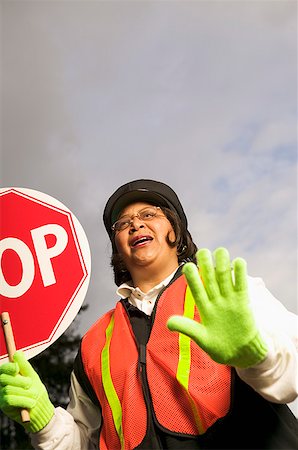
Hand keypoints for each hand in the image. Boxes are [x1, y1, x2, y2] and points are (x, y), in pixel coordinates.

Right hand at [0, 351, 53, 432]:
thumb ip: (24, 366)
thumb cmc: (35, 389)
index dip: (8, 368)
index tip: (16, 368)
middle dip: (19, 381)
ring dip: (24, 393)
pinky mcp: (4, 406)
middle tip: (30, 384)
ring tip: (34, 396)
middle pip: (4, 379)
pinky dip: (23, 401)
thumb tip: (17, 353)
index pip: (3, 369)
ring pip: (8, 390)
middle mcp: (2, 385)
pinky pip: (10, 400)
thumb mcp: (32, 376)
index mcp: (9, 375)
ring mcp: (1, 395)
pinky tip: (31, 403)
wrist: (39, 409)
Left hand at [167, 247, 267, 367]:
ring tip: (221, 251)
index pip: (196, 289)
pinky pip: (241, 286)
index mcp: (204, 308)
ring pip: (225, 279)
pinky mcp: (243, 303)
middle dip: (207, 265)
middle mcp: (216, 301)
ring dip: (223, 265)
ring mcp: (229, 301)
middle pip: (210, 279)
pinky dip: (240, 274)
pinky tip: (238, 262)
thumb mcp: (202, 339)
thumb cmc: (220, 348)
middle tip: (203, 251)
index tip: (188, 266)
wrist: (241, 354)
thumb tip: (168, 323)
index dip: (193, 279)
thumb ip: (187, 328)